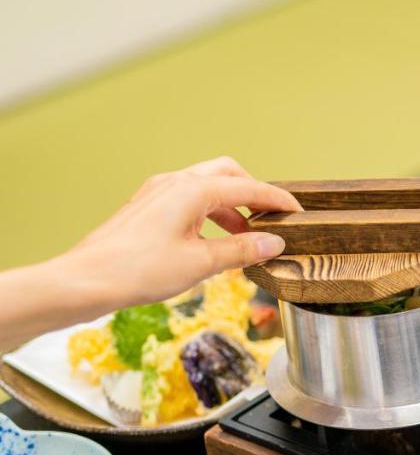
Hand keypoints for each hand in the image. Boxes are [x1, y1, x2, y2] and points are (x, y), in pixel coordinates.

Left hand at [64, 156, 300, 305]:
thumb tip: (273, 243)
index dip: (276, 200)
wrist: (87, 280)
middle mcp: (174, 183)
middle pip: (227, 174)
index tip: (297, 211)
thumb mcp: (201, 263)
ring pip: (207, 187)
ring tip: (246, 237)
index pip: (247, 187)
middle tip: (272, 218)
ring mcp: (157, 193)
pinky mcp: (147, 207)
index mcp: (192, 190)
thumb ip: (242, 250)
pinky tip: (214, 240)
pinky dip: (209, 213)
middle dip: (253, 193)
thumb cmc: (138, 270)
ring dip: (231, 206)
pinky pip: (188, 200)